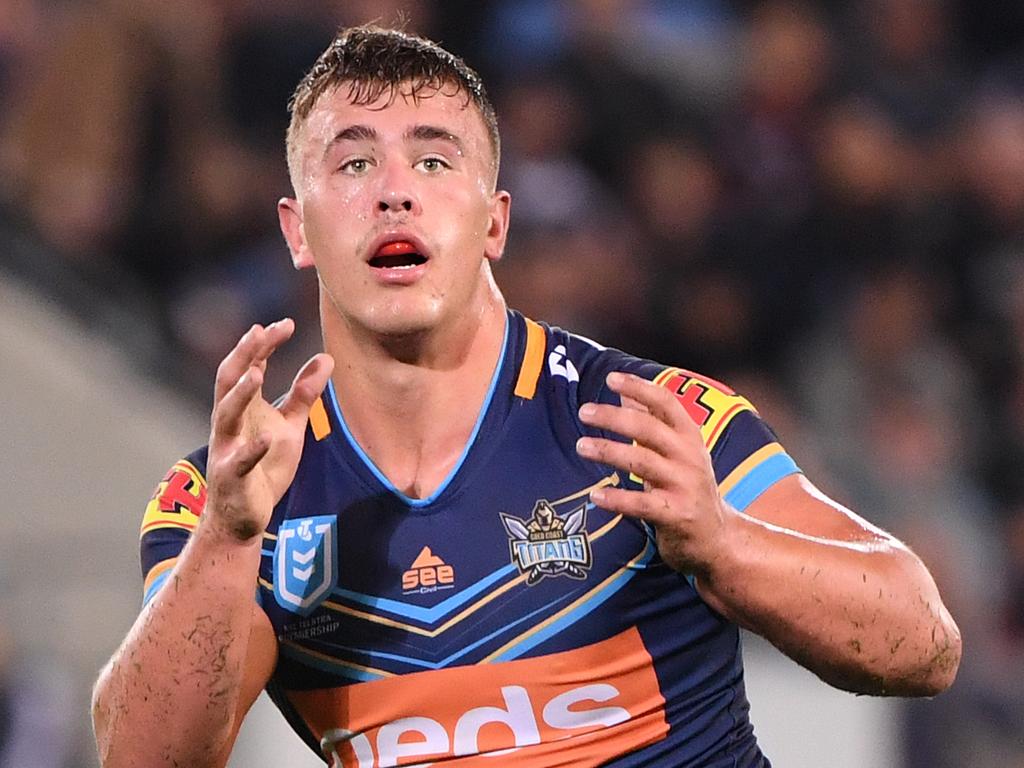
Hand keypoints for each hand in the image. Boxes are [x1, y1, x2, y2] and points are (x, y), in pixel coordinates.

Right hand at [203, 319, 333, 541]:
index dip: (264, 344)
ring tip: (255, 371)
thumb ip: (304, 394)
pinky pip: (240, 461)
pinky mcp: (232, 477)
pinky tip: (266, 437)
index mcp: (243, 406)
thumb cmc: (263, 467)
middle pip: (228, 380)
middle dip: (243, 355)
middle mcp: (229, 421)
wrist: (243, 517)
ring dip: (239, 393)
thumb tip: (326, 358)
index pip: (250, 365)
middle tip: (260, 331)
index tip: (285, 324)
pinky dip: (252, 448)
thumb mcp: (289, 426)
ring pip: (226, 415)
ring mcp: (227, 448)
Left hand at [575, 371, 730, 575]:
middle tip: (584, 412)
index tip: (611, 379)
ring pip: (642, 462)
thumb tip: (625, 393)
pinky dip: (618, 499)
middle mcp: (690, 457)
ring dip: (609, 451)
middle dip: (614, 417)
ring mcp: (685, 486)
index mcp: (690, 436)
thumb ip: (652, 423)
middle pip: (649, 428)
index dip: (639, 387)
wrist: (717, 538)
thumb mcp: (676, 452)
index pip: (666, 402)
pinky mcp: (677, 515)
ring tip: (581, 447)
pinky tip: (596, 495)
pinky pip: (642, 504)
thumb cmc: (686, 487)